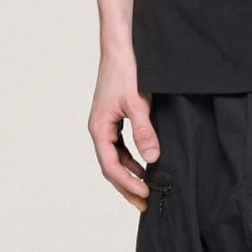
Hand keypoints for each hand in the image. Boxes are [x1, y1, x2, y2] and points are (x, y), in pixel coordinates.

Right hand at [90, 46, 160, 206]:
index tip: (144, 195)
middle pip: (110, 167)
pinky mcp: (114, 118)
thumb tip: (152, 158)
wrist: (120, 47)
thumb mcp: (137, 102)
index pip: (110, 166)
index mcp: (99, 128)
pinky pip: (120, 146)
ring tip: (145, 189)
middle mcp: (99, 129)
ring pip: (115, 158)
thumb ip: (144, 131)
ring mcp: (106, 124)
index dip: (127, 183)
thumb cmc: (125, 71)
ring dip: (129, 174)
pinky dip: (131, 159)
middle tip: (144, 203)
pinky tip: (144, 165)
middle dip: (127, 186)